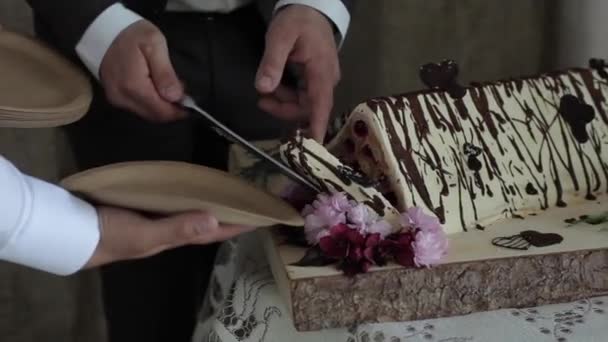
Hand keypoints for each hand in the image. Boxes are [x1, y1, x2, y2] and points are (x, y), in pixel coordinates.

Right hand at [84, 206, 255, 267]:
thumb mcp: (145, 234)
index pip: (214, 230)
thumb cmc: (111, 234)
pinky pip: (176, 197)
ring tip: (231, 189)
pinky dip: (189, 191)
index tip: (262, 216)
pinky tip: (194, 181)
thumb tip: (215, 220)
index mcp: (176, 235)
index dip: (238, 224)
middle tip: (251, 199)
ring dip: (212, 200)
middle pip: (208, 218)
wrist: (74, 229)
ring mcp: (160, 213)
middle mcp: (173, 224)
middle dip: (230, 212)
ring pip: (194, 207)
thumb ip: (177, 228)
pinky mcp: (147, 201)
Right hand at [100, 20, 185, 121]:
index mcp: (134, 87)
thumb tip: (175, 97)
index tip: (190, 102)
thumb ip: (165, 73)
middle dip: (171, 109)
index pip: (162, 112)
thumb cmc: (131, 34)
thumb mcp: (154, 45)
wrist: (103, 29)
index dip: (179, 110)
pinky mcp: (114, 98)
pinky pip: (138, 107)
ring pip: (147, 114)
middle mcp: (123, 98)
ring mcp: (116, 99)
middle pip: (155, 116)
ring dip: (161, 106)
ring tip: (169, 89)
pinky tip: (156, 90)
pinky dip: (150, 103)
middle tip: (182, 94)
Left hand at [255, 5, 340, 141]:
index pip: (320, 106)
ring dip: (284, 103)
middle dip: (285, 110)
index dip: (316, 129)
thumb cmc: (298, 20)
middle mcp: (326, 81)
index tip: (312, 149)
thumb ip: (272, 62)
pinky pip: (303, 96)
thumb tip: (263, 88)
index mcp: (322, 73)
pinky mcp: (316, 79)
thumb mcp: (280, 37)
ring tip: (264, 92)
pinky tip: (274, 87)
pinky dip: (287, 96)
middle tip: (261, 101)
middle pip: (308, 108)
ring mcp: (322, 81)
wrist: (312, 7)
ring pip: (304, 104)